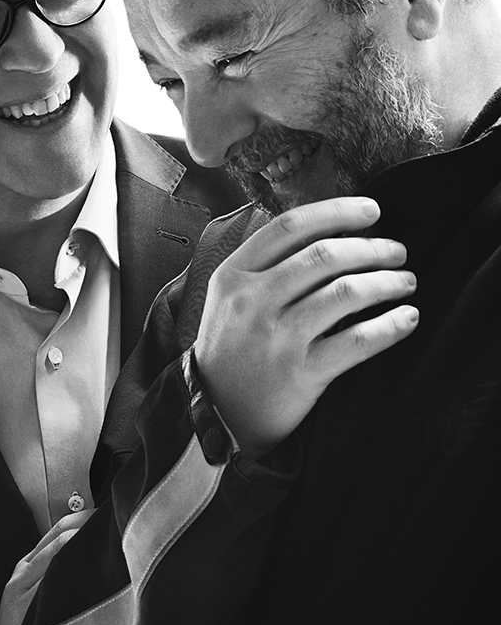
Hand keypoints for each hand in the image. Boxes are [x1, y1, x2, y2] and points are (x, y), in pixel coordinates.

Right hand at [194, 197, 417, 458]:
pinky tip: (408, 318)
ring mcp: (277, 338)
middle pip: (325, 256)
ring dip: (388, 282)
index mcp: (234, 276)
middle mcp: (253, 302)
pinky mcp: (301, 373)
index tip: (372, 211)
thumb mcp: (229, 299)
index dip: (337, 212)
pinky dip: (390, 326)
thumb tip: (329, 230)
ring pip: (346, 293)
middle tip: (397, 252)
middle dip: (373, 248)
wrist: (217, 413)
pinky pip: (357, 340)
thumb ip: (265, 264)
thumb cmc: (232, 349)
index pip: (291, 227)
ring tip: (406, 282)